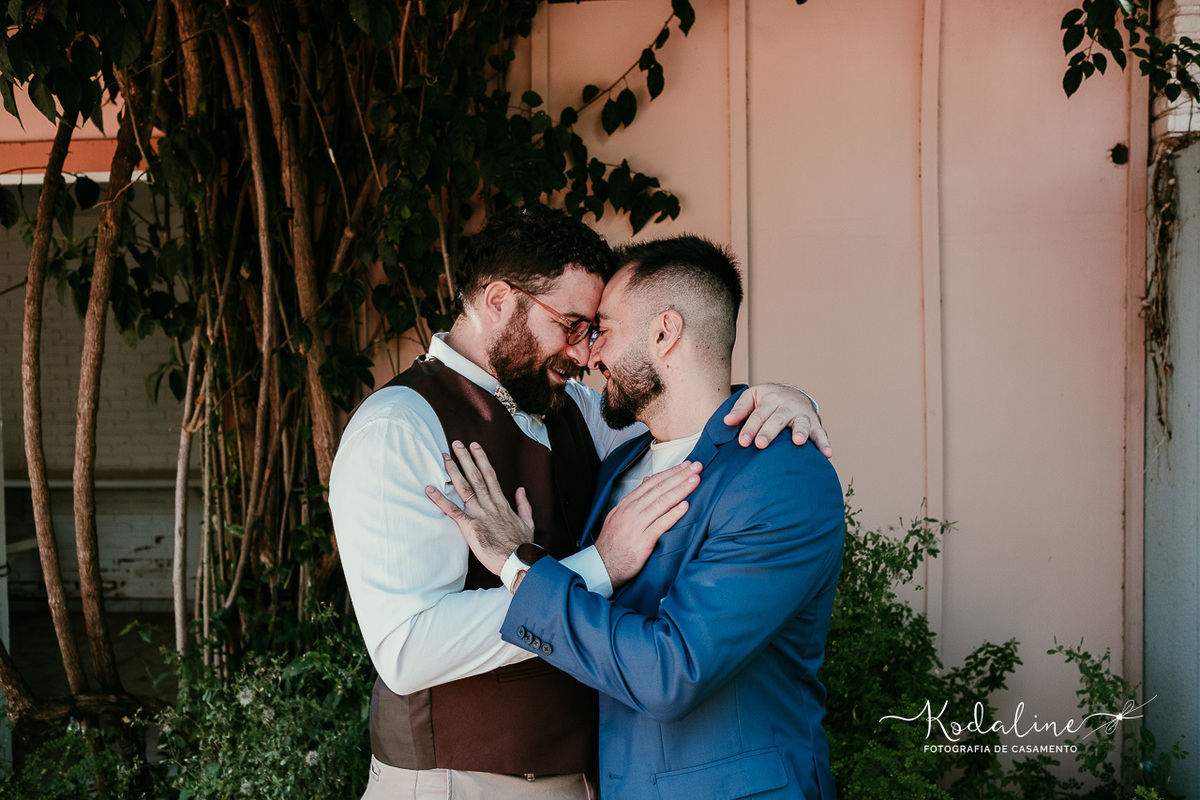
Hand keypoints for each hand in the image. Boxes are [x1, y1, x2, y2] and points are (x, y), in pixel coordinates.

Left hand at [425, 440, 533, 574]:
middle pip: (476, 476)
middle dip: (466, 459)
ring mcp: (479, 514)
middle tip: (456, 444)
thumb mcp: (528, 521)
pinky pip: (452, 511)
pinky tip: (430, 489)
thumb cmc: (522, 544)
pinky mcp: (469, 527)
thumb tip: (521, 489)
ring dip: (453, 471)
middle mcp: (489, 504)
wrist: (518, 560)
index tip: (475, 446)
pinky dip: (440, 499)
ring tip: (444, 457)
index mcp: (502, 503)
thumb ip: (524, 504)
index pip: (490, 476)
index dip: (482, 460)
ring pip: (464, 488)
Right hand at [595, 461, 701, 587]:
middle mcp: (632, 511)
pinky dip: (673, 514)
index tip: (685, 465)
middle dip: (680, 476)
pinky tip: (685, 506)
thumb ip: (635, 499)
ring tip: (695, 480)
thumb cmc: (613, 542)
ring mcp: (637, 525)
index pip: (652, 483)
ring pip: (662, 503)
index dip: (670, 472)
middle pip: (659, 489)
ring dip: (680, 490)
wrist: (602, 565)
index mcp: (627, 504)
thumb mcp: (620, 515)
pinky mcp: (642, 541)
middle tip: (696, 466)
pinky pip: (660, 525)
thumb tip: (648, 480)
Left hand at [724, 384, 831, 456]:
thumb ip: (740, 409)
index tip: (743, 442)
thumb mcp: (752, 396)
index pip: (758, 415)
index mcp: (770, 399)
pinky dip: (824, 443)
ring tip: (798, 442)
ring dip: (800, 432)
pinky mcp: (814, 423)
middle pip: (777, 419)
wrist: (792, 392)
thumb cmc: (767, 399)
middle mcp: (787, 406)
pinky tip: (827, 454)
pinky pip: (821, 433)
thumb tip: (727, 421)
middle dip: (769, 432)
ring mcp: (802, 414)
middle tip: (761, 444)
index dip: (750, 428)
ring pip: (801, 423)